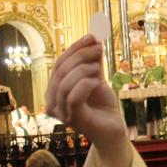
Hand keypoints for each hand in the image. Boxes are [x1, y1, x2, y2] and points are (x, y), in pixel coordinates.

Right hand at [46, 36, 123, 152]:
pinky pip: (73, 96)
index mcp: (54, 90)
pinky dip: (86, 84)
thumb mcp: (96, 77)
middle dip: (81, 54)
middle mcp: (52, 102)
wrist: (113, 129)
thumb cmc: (102, 105)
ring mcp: (61, 112)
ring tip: (99, 68)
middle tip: (99, 47)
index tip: (92, 36)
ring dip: (84, 68)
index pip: (59, 64)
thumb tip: (93, 38)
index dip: (74, 48)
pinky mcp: (73, 119)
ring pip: (65, 82)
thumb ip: (92, 61)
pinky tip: (99, 82)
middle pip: (60, 70)